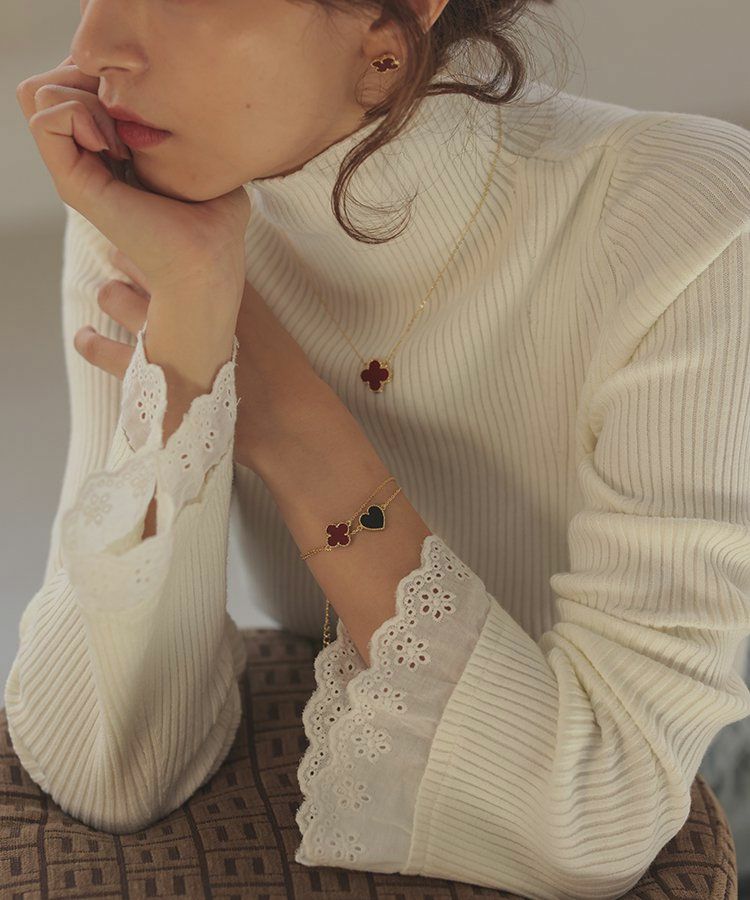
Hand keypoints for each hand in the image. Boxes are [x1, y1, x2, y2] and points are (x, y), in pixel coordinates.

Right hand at [17, 53, 251, 383]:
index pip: (77, 85)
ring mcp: (78, 173)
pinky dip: (78, 114)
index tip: (146, 102)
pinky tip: (117, 147)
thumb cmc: (216, 222)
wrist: (207, 262)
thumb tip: (172, 101)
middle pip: (52, 81)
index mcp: (111, 155)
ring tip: (125, 138)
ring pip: (39, 93)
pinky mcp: (75, 184)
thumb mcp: (201, 161)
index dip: (105, 72)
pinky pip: (45, 117)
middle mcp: (87, 161)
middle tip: (132, 115)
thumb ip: (182, 128)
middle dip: (91, 76)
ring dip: (85, 96)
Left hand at [80, 250, 335, 472]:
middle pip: (139, 261)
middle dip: (129, 259)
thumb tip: (218, 281)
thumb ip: (240, 298)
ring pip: (114, 297)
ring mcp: (162, 335)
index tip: (157, 238)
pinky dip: (91, 342)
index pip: (178, 243)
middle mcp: (186, 302)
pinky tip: (87, 337)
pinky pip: (101, 350)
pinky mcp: (145, 371)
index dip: (161, 238)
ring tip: (111, 297)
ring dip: (111, 295)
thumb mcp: (266, 321)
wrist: (279, 414)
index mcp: (218, 283)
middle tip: (126, 260)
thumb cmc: (278, 371)